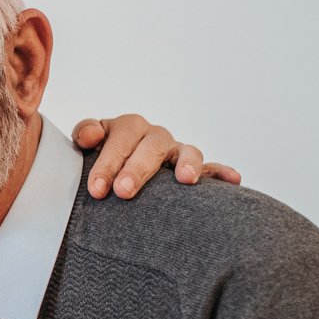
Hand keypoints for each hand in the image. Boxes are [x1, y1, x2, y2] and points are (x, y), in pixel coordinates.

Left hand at [72, 114, 242, 199]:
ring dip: (188, 163)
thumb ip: (85, 133)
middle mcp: (155, 136)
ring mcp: (177, 152)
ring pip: (187, 152)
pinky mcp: (196, 168)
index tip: (97, 189)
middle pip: (151, 147)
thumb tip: (90, 136)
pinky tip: (234, 180)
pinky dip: (222, 173)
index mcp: (129, 127)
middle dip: (137, 169)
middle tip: (123, 191)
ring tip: (186, 179)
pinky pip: (213, 169)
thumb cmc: (101, 157)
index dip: (107, 163)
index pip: (119, 140)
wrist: (118, 168)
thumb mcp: (88, 143)